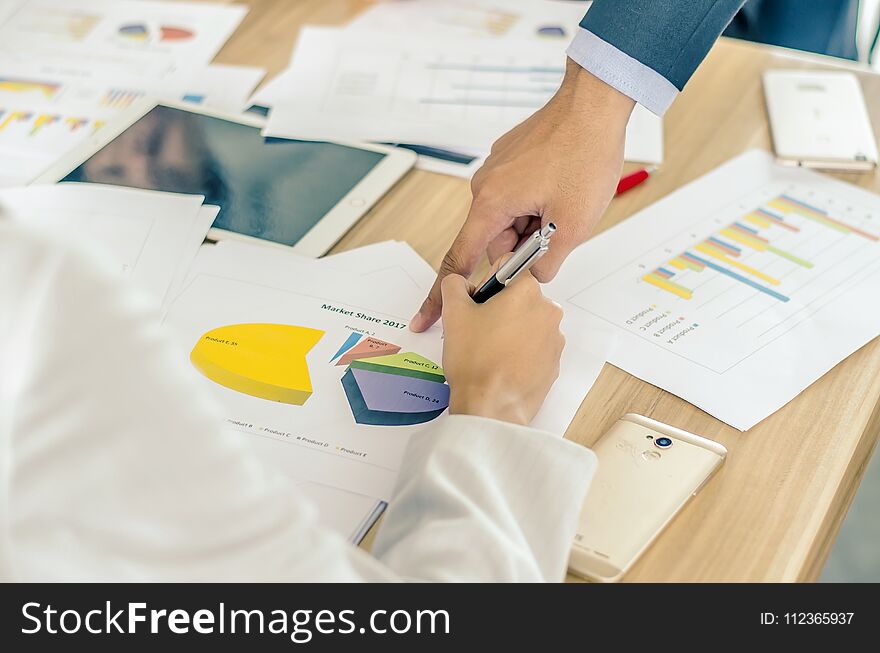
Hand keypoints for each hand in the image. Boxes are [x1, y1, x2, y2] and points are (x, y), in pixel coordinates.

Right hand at [410, 60, 634, 331]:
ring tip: (567, 205)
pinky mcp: (511, 158)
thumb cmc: (584, 155)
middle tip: (559, 236)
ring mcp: (498, 169)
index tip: (428, 317)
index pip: (459, 260)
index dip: (442, 294)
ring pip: (510, 217)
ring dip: (535, 223)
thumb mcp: (572, 225)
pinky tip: (564, 189)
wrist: (594, 104)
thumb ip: (546, 263)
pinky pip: (517, 194)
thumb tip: (533, 278)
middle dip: (524, 246)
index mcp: (491, 203)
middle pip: (494, 239)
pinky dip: (537, 203)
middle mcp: (485, 185)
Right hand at [440, 271, 563, 425]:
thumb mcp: (454, 313)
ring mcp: (555, 340)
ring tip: (489, 352)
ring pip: (527, 323)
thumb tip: (459, 282)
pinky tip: (501, 365)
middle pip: (519, 297)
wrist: (490, 407)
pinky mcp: (554, 363)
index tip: (478, 303)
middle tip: (478, 331)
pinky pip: (535, 347)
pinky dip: (520, 351)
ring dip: (510, 330)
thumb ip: (454, 284)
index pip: (509, 268)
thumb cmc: (474, 360)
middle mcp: (548, 311)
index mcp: (528, 291)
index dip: (488, 283)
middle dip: (499, 308)